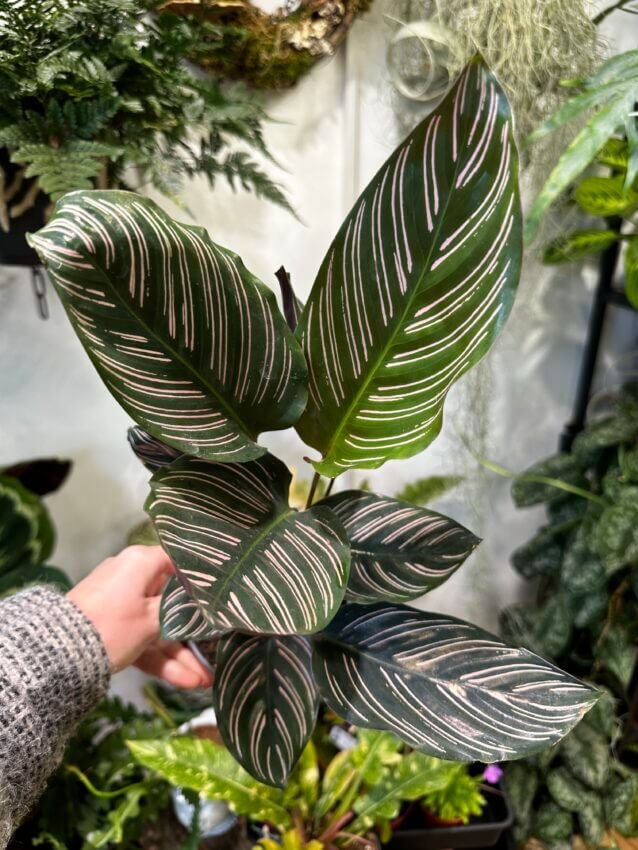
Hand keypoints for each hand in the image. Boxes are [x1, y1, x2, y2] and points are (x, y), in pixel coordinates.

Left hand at [68, 545, 212, 688]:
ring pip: (159, 627)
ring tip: (205, 680)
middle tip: (217, 653)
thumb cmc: (112, 625)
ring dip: (181, 653)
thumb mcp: (154, 619)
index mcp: (142, 562)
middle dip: (194, 634)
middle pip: (173, 602)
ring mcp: (121, 604)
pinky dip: (161, 658)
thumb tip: (207, 603)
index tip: (225, 598)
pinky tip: (186, 680)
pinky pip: (142, 639)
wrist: (57, 656)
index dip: (204, 582)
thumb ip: (183, 610)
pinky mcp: (112, 628)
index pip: (181, 563)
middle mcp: (133, 577)